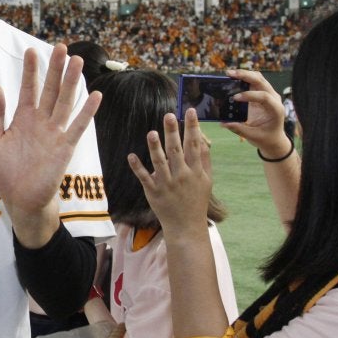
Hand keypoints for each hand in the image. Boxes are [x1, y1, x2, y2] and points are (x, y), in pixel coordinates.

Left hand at [0, 45, 100, 246]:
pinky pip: (77, 127)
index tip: (31, 50)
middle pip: (50, 90)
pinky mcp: (64, 148)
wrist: (19, 198)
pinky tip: (96, 96)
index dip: (30, 71)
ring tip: (77, 62)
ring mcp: (54, 134)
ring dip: (71, 83)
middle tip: (61, 47)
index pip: (28, 89)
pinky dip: (87, 112)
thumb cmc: (6, 172)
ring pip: (65, 103)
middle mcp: (41, 122)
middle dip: (55, 69)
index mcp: (23, 119)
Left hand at [127, 109, 212, 238]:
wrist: (186, 226)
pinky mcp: (153, 192)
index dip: (193, 128)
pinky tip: (131, 156)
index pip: (194, 145)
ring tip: (151, 132)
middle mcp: (182, 176)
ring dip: (154, 147)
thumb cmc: (196, 200)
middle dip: (173, 132)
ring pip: (160, 163)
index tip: (191, 111)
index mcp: (195, 171)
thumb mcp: (206, 180)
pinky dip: (137, 167)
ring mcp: (167, 184)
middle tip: (168, 115)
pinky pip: (144, 178)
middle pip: (176, 150)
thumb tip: (203, 138)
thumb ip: (205, 159)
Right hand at [220, 69, 288, 155]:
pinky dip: (244, 78)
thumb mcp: (253, 136)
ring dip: (244, 74)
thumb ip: (239, 129)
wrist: (273, 138)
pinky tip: (233, 78)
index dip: (250, 95)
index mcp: (275, 110)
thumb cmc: (266, 138)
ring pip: (258, 77)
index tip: (235, 98)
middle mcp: (274, 99)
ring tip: (229, 74)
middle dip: (245, 76)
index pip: (264, 97)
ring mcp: (269, 94)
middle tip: (229, 74)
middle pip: (261, 81)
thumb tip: (223, 123)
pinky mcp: (262, 93)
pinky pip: (254, 81)